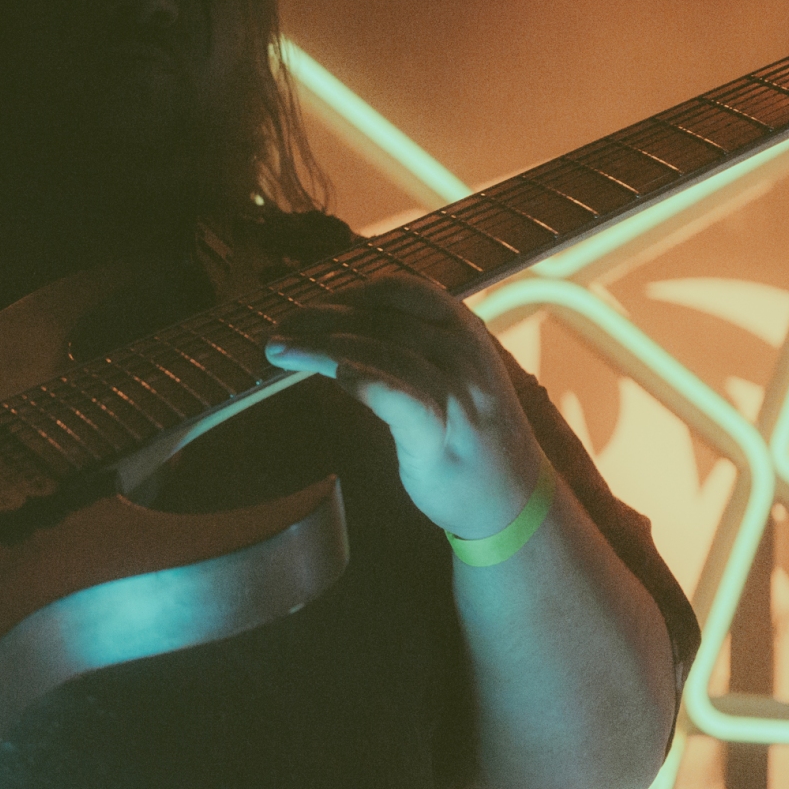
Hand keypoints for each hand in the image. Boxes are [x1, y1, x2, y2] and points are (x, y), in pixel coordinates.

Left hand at [262, 274, 544, 538]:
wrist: (512, 498)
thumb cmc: (465, 431)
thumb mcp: (446, 372)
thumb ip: (406, 346)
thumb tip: (339, 326)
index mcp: (461, 329)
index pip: (400, 290)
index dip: (348, 293)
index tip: (306, 307)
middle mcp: (461, 352)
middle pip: (382, 318)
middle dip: (321, 318)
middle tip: (276, 329)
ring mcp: (455, 392)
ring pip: (383, 350)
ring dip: (323, 346)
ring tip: (279, 350)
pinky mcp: (442, 436)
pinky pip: (403, 398)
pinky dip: (368, 381)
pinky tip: (338, 375)